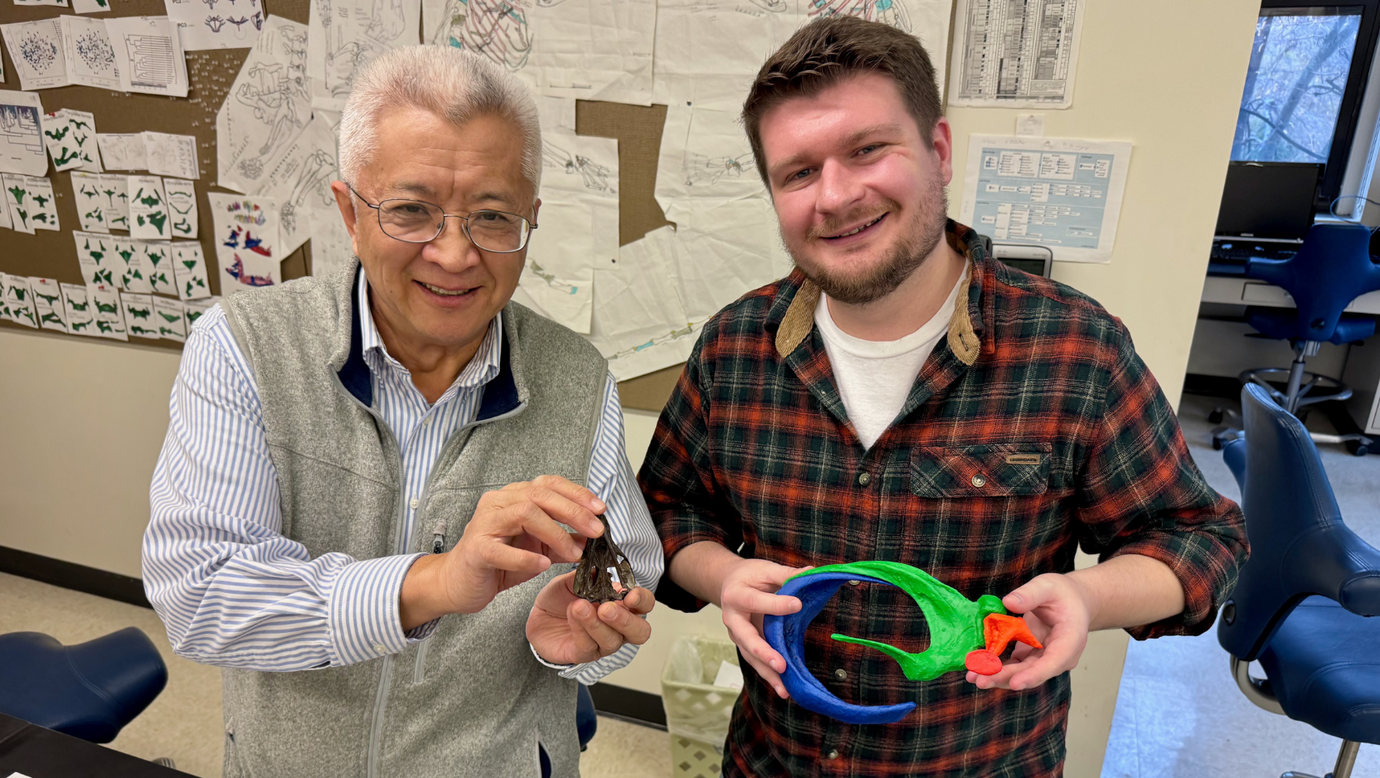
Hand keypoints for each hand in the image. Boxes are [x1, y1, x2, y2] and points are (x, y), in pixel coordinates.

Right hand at [401, 476, 605, 627]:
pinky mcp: (475, 549)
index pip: (548, 484)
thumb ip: (563, 541)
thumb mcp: (537, 549)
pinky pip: (501, 550)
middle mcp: (498, 503)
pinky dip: (525, 558)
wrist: (458, 583)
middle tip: (596, 531)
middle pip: (539, 495)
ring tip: (573, 553)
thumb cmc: (497, 562)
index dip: (577, 493)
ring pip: (524, 514)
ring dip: (555, 533)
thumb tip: (592, 538)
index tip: (600, 509)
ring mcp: (484, 524)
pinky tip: (543, 566)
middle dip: (573, 512)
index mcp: (513, 497)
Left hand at [527, 571, 654, 664]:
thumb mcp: (573, 580)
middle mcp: (618, 627)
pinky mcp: (583, 654)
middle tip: (606, 608)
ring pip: (612, 641)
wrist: (538, 616)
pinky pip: (588, 646)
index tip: (629, 594)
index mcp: (622, 605)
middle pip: (639, 632)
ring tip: (579, 607)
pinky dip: (580, 629)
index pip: (644, 604)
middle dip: (625, 620)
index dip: (642, 600)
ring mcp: (602, 643)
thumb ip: (588, 575)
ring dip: (596, 623)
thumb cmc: (561, 598)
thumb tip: (600, 568)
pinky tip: (572, 615)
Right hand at [718, 559, 809, 699]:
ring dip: (767, 673)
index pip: (755, 602)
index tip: (797, 604)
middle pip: (746, 638)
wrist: (727, 583)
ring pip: (751, 656)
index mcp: (736, 596)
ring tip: (784, 689)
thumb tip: (811, 572)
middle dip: (764, 653)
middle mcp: (732, 619)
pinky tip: (783, 688)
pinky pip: (756, 661)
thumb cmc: (748, 576)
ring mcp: (737, 635)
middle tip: (781, 665)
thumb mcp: (764, 569)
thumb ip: (785, 573)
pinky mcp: (745, 645)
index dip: (776, 604)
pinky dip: (769, 675)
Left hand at [966, 573, 1092, 690]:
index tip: (1015, 683)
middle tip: (980, 680)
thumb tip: (1008, 602)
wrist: (1072, 601)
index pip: (1054, 661)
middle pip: (1032, 671)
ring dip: (997, 676)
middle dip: (1005, 677)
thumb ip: (1030, 594)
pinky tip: (977, 666)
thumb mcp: (1048, 586)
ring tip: (973, 677)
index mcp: (1070, 639)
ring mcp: (1044, 658)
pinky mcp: (1031, 656)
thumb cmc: (1063, 594)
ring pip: (1021, 672)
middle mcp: (1059, 656)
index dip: (1034, 674)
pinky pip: (1014, 664)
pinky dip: (996, 666)